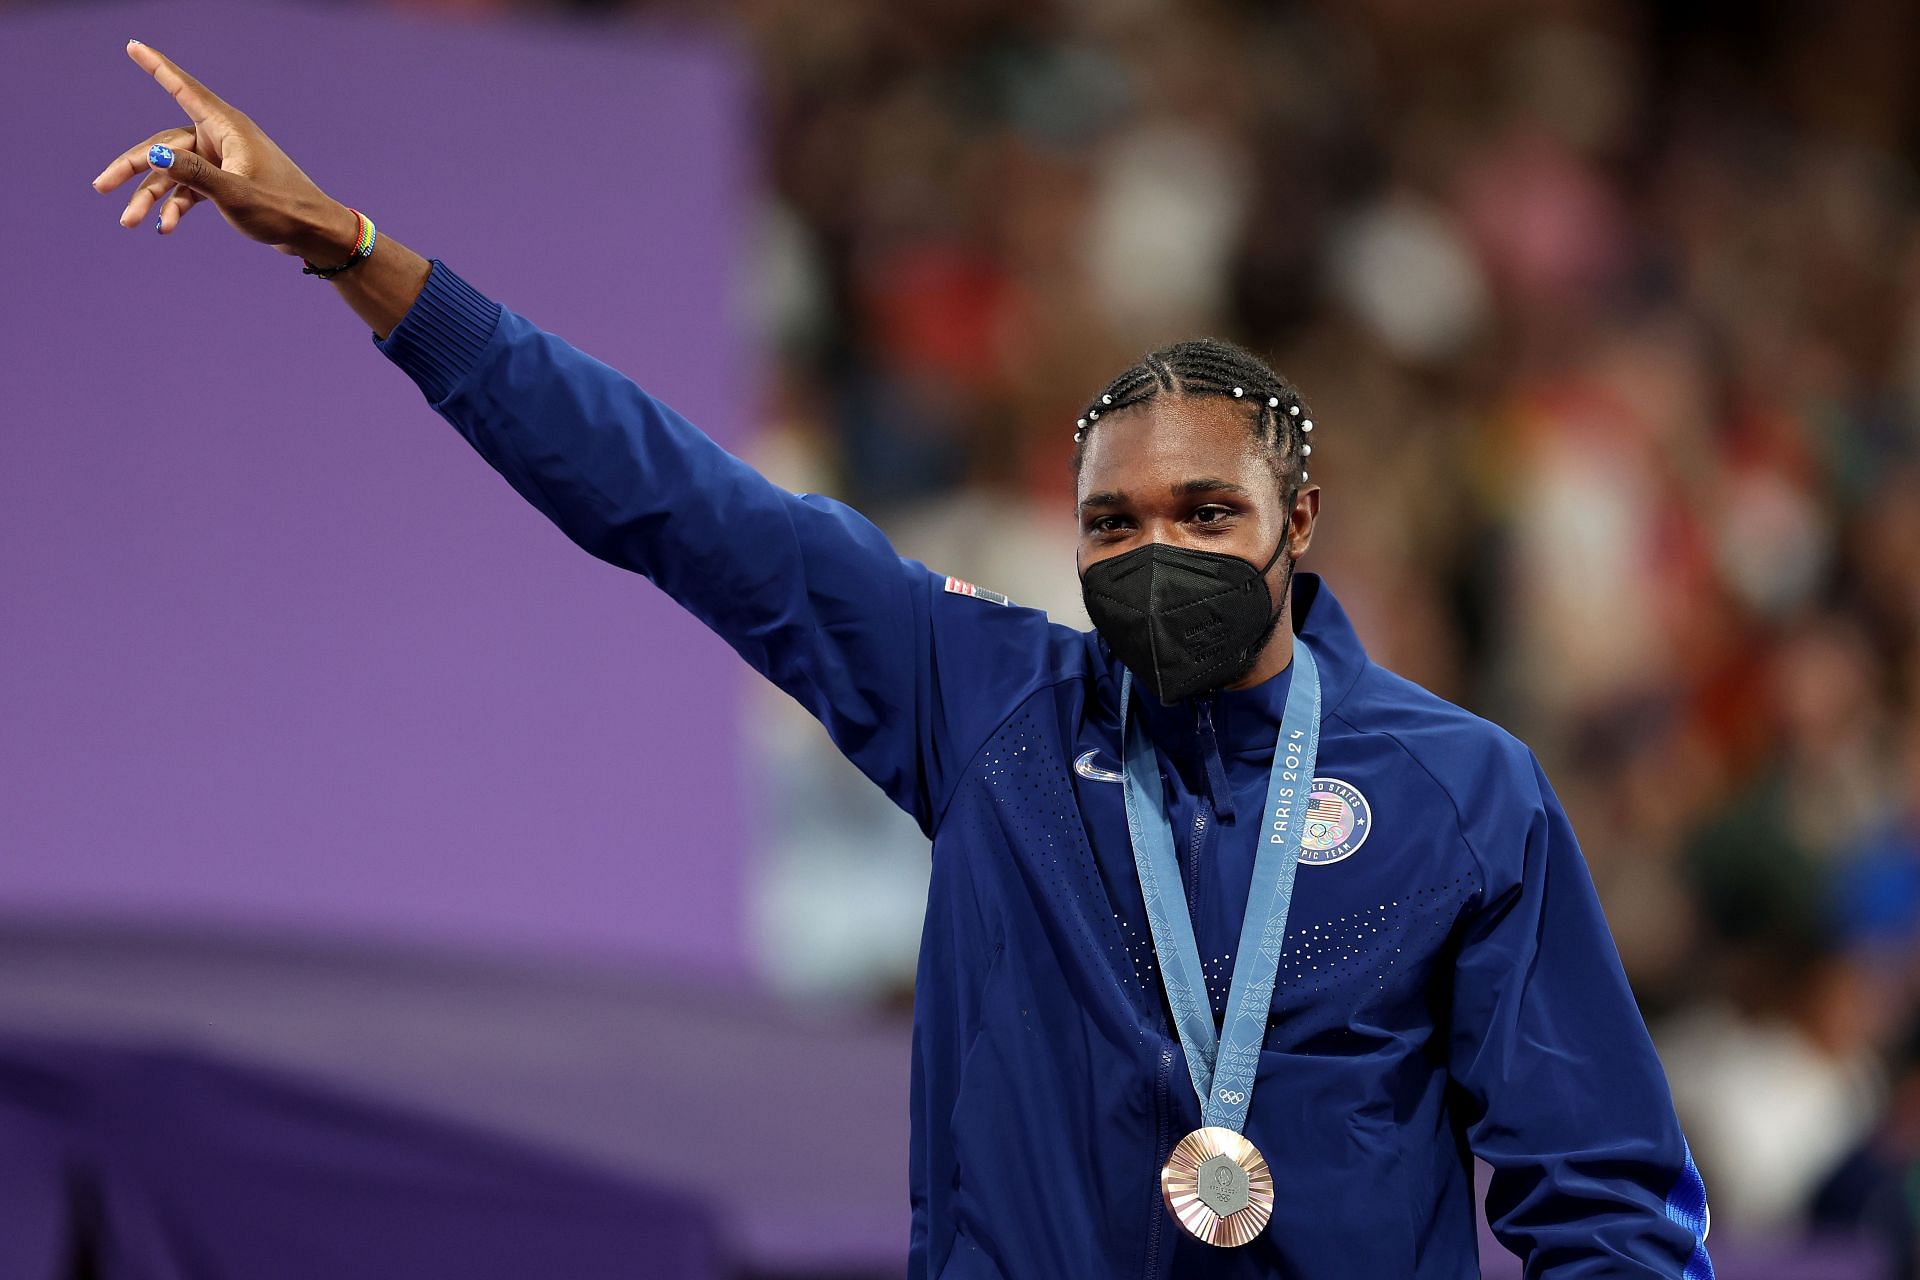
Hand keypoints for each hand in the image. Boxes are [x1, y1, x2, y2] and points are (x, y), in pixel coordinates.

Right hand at [90, 40, 356, 261]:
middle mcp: (223, 138)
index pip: (185, 90)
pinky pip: (190, 188)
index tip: (134, 46)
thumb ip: (194, 174)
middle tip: (102, 185)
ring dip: (152, 195)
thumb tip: (155, 155)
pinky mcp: (226, 181)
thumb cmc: (283, 210)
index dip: (158, 68)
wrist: (314, 234)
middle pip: (165, 143)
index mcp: (228, 128)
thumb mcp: (235, 194)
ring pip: (174, 170)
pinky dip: (176, 205)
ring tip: (129, 222)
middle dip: (133, 166)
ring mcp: (224, 160)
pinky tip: (165, 228)